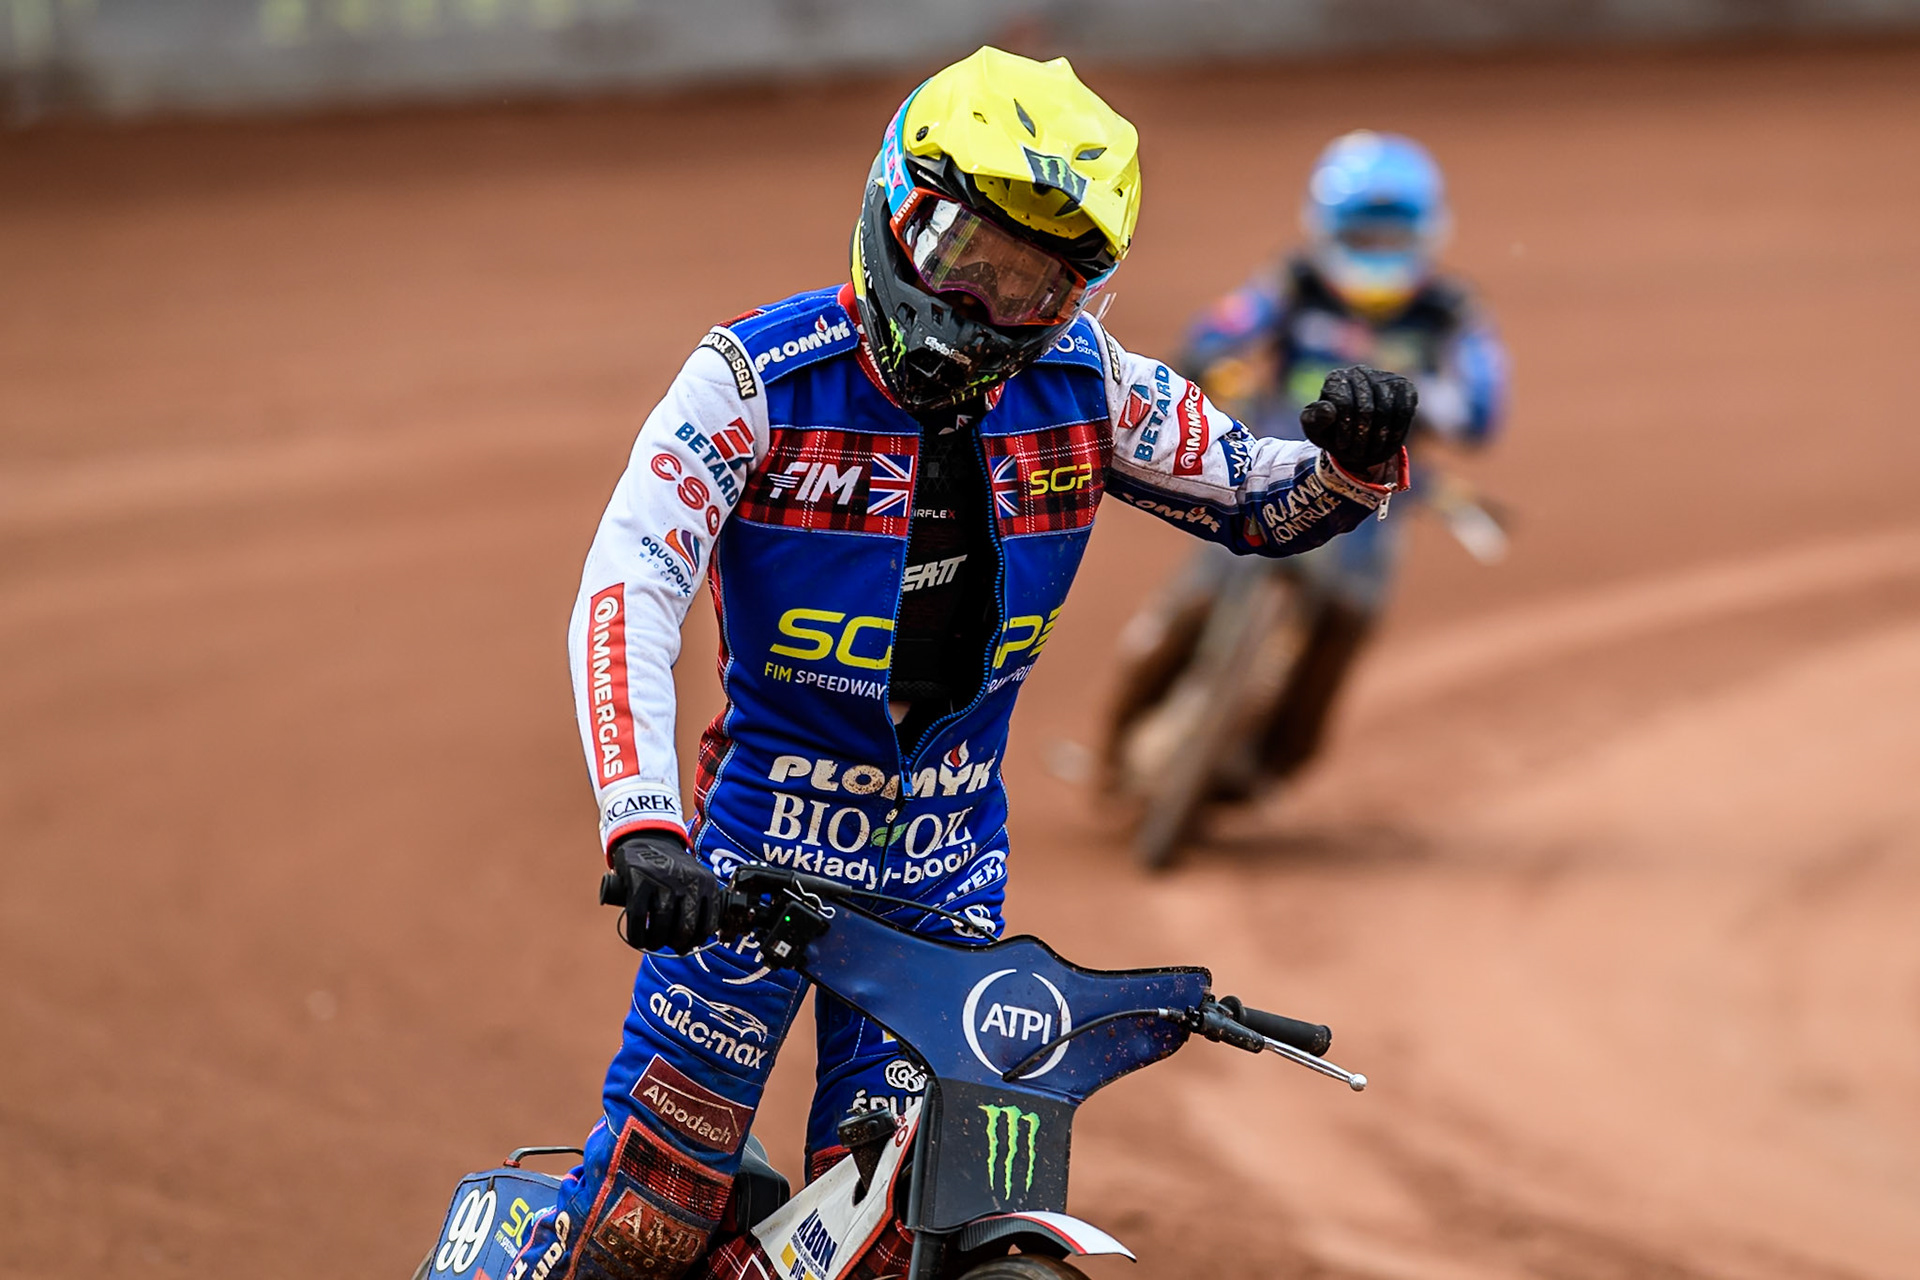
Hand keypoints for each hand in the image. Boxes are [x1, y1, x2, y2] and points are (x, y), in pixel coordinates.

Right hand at [601, 831, 722, 952]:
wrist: (648, 837)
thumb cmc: (673, 868)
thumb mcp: (696, 879)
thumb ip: (700, 903)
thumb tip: (694, 941)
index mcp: (706, 883)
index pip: (708, 924)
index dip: (696, 940)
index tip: (688, 944)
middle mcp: (687, 883)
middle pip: (684, 929)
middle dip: (676, 944)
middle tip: (669, 945)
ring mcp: (663, 882)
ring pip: (661, 926)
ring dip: (655, 942)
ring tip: (652, 943)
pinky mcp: (639, 882)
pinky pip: (638, 918)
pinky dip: (637, 935)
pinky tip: (638, 939)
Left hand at [1300, 366, 1417, 474]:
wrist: (1355, 435)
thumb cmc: (1331, 431)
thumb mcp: (1315, 430)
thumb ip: (1314, 419)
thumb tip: (1327, 409)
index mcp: (1336, 379)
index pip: (1344, 403)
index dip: (1344, 429)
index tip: (1342, 446)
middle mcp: (1360, 372)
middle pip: (1366, 408)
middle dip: (1362, 436)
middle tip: (1358, 452)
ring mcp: (1383, 377)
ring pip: (1387, 409)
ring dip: (1379, 436)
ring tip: (1371, 450)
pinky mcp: (1403, 386)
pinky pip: (1404, 409)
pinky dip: (1396, 430)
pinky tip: (1388, 441)